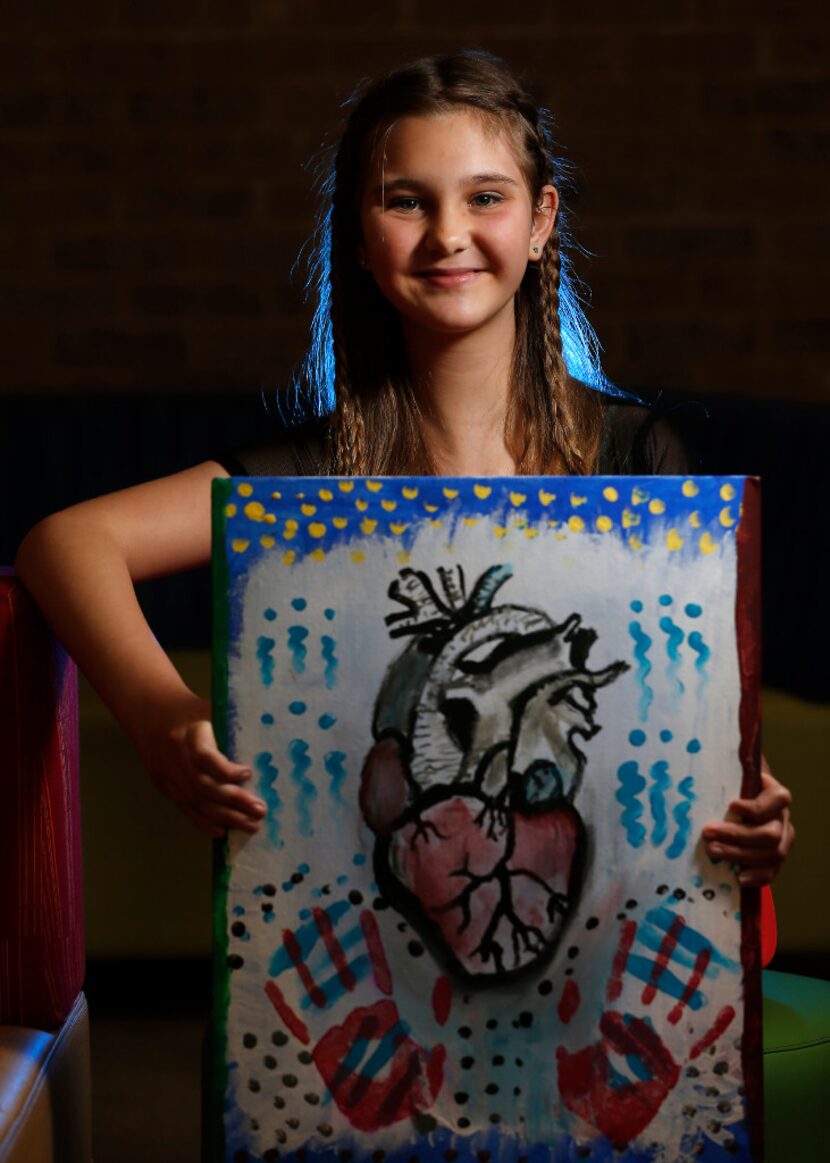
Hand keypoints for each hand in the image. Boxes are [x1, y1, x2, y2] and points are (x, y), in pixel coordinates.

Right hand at [131, 694, 266, 837]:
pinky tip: (222, 831)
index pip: (205, 758)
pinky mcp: (164, 785)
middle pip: (204, 786)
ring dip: (225, 817)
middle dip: (234, 801)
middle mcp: (176, 756)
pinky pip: (185, 807)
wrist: (150, 712)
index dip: (226, 771)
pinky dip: (204, 821)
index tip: (248, 773)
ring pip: (196, 801)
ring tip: (250, 826)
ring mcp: (167, 774)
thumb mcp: (210, 709)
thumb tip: (265, 747)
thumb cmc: (190, 711)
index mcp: (190, 733)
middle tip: (260, 811)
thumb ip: (231, 728)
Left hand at [702, 756, 794, 886]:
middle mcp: (783, 817)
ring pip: (772, 853)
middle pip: (770, 832)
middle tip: (708, 833)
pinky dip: (758, 876)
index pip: (777, 799)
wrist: (735, 797)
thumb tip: (709, 744)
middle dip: (738, 836)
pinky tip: (739, 878)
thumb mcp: (732, 770)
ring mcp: (782, 838)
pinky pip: (773, 870)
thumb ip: (729, 764)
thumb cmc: (731, 781)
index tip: (731, 805)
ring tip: (713, 852)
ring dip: (740, 855)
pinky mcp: (775, 856)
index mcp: (774, 793)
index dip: (757, 806)